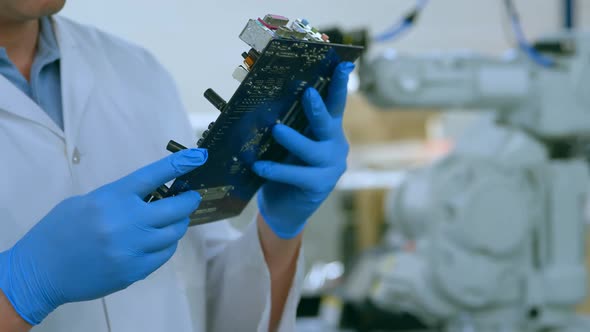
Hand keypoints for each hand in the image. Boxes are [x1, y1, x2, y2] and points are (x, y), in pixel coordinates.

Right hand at [0, 148, 207, 324]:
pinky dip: (167, 245)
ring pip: (174, 233)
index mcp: (112, 198)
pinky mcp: (134, 270)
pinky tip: (159, 242)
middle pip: (175, 208)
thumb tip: (152, 196)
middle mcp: (126, 221)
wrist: (41, 270)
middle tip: (191, 198)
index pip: (153, 176)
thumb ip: (120, 198)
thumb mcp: (87, 202)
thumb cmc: (61, 230)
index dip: (179, 164)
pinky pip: (164, 255)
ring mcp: (132, 248)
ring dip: (178, 224)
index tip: (198, 156)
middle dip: (189, 201)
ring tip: (173, 221)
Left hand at [253, 62, 354, 238]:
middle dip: (318, 107)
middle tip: (308, 93)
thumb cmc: (284, 168)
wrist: (285, 208)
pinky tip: (259, 166)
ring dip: (294, 139)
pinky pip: (297, 175)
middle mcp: (334, 145)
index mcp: (327, 130)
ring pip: (312, 149)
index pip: (335, 103)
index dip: (339, 84)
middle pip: (329, 122)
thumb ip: (287, 125)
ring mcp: (330, 166)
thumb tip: (266, 104)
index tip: (344, 64)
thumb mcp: (286, 144)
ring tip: (276, 129)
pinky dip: (277, 169)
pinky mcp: (319, 185)